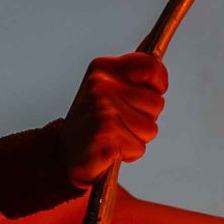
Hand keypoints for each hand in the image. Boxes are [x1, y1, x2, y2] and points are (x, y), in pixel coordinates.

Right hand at [61, 53, 167, 183]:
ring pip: (150, 128)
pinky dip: (128, 153)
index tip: (147, 95)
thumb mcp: (111, 92)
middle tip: (118, 123)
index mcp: (103, 68)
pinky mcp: (106, 133)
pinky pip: (139, 147)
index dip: (157, 85)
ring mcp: (102, 108)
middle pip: (157, 103)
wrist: (65, 156)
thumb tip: (158, 82)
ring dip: (136, 138)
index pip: (151, 66)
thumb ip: (136, 81)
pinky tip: (109, 149)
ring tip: (114, 136)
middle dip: (144, 119)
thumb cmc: (94, 124)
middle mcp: (101, 84)